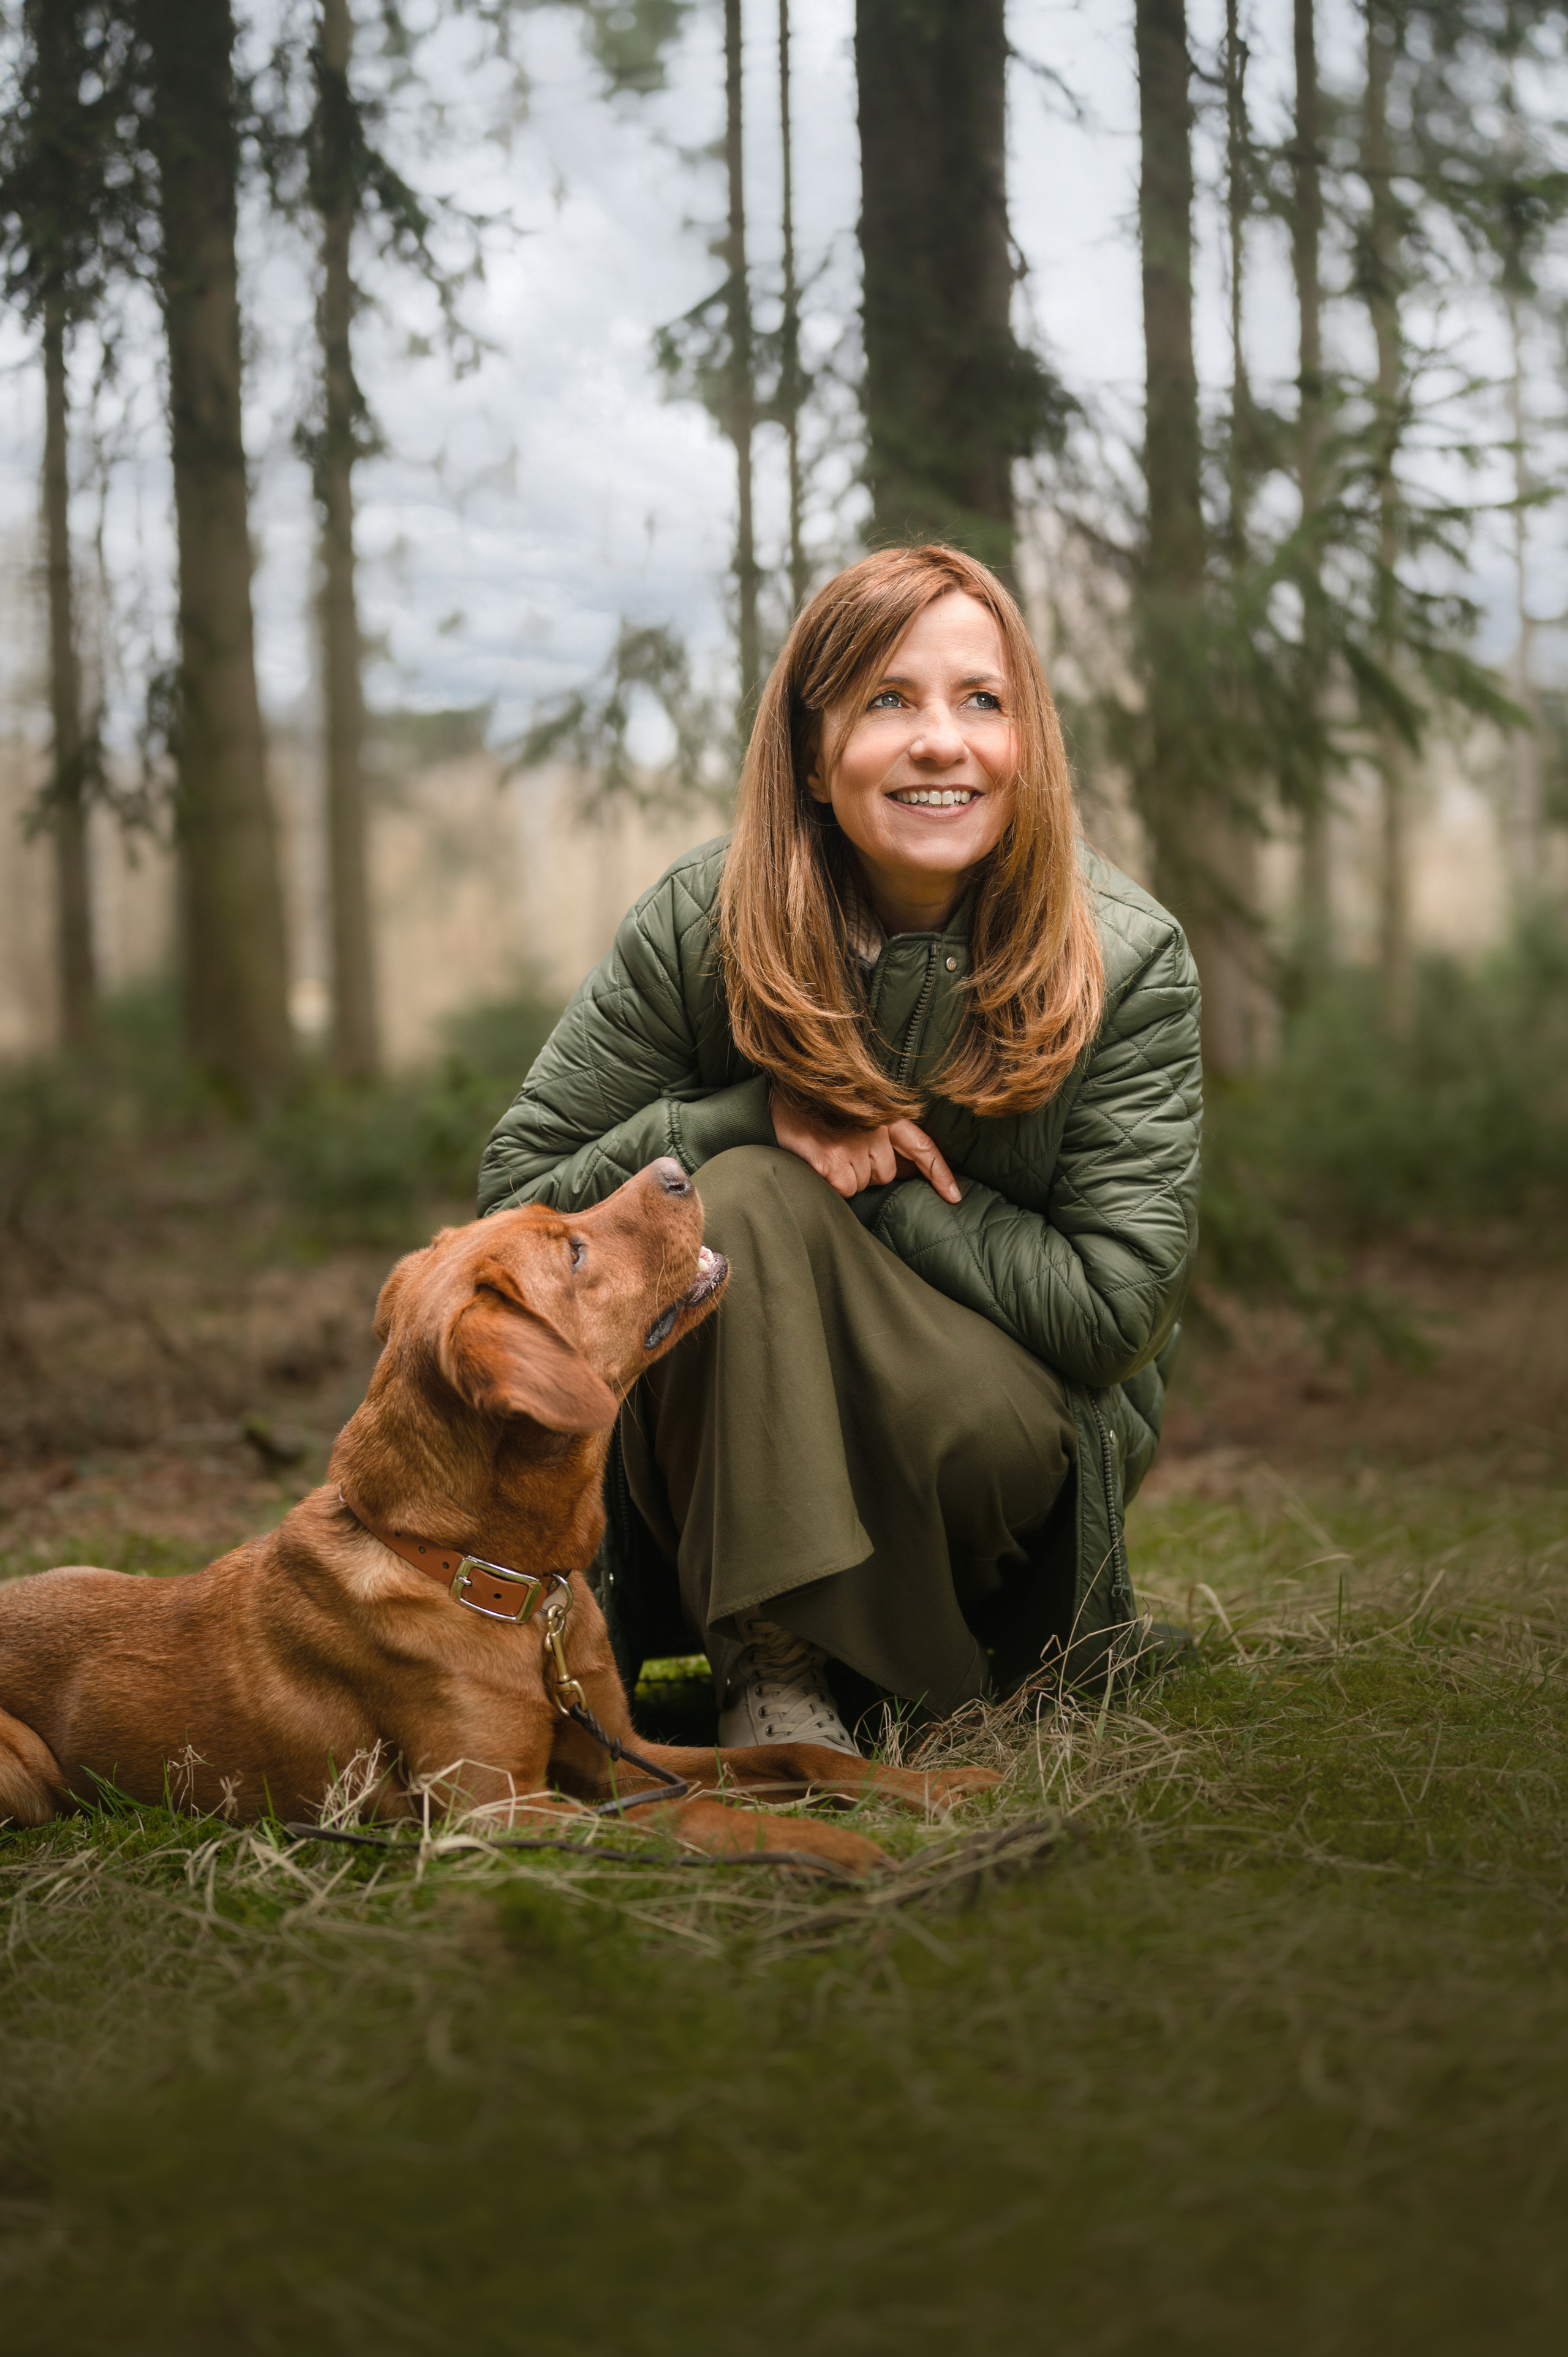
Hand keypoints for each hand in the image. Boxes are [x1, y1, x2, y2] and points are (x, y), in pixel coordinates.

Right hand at [769, 1093, 960, 1204]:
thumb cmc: (812, 1109)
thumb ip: (878, 1134)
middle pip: (885, 1173)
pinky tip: (817, 1166)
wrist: (772, 1099)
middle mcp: (873, 1128)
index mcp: (883, 1114)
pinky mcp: (832, 1161)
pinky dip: (831, 1186)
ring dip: (846, 1179)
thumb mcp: (853, 1111)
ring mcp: (852, 1144)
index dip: (939, 1173)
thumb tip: (897, 1169)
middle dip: (866, 1171)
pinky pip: (844, 1190)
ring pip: (863, 1185)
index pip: (921, 1145)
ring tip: (824, 1155)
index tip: (954, 1197)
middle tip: (839, 1153)